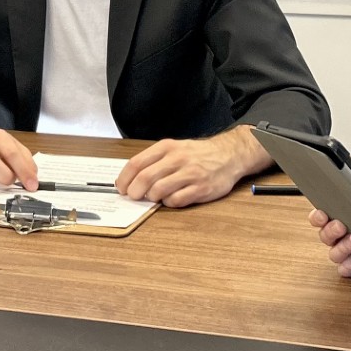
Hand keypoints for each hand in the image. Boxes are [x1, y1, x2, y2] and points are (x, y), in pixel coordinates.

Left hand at [116, 127, 257, 206]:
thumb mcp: (174, 149)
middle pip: (145, 178)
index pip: (137, 163)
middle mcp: (178, 159)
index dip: (125, 178)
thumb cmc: (197, 154)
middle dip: (134, 192)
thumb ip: (154, 161)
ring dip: (152, 198)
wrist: (229, 155)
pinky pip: (176, 201)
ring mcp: (190, 174)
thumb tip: (131, 179)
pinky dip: (169, 203)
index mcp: (167, 147)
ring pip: (159, 190)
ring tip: (155, 197)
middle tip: (133, 197)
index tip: (121, 187)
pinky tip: (172, 198)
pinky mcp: (201, 188)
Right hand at [310, 208, 350, 277]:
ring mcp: (344, 253)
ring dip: (342, 248)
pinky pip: (344, 269)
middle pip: (324, 236)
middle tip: (341, 226)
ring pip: (333, 254)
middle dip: (331, 231)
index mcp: (335, 219)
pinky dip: (349, 264)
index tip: (322, 214)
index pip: (318, 218)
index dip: (317, 217)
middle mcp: (336, 238)